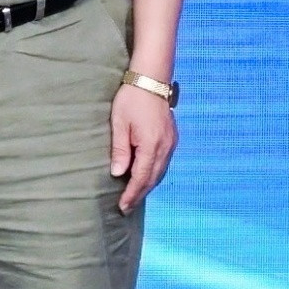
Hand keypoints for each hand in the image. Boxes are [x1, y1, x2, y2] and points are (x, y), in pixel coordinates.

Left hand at [111, 83, 179, 211]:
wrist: (151, 80)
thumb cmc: (131, 99)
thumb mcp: (119, 124)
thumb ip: (120, 150)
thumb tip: (117, 173)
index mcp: (151, 145)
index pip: (141, 177)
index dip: (131, 194)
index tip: (123, 206)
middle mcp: (165, 147)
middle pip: (152, 178)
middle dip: (139, 194)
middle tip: (126, 208)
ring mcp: (171, 143)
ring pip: (159, 172)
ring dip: (146, 186)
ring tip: (133, 197)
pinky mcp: (171, 138)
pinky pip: (162, 163)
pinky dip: (153, 174)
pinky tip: (144, 178)